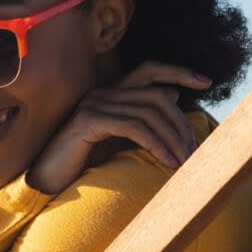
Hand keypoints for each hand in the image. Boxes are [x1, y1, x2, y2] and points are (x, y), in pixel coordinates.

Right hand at [26, 62, 211, 194]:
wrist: (45, 181)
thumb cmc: (80, 164)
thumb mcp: (117, 140)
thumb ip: (141, 119)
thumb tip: (173, 96)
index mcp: (109, 94)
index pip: (148, 70)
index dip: (178, 72)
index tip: (206, 82)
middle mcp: (101, 93)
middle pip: (156, 95)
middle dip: (181, 122)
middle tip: (195, 149)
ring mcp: (93, 104)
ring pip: (149, 112)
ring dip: (172, 138)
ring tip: (184, 161)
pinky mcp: (88, 121)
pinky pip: (134, 127)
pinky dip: (156, 144)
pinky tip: (167, 161)